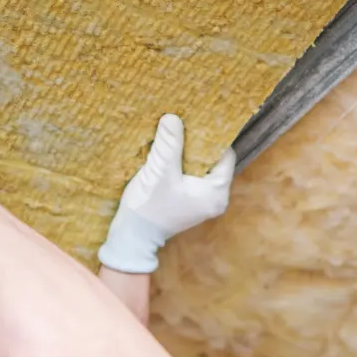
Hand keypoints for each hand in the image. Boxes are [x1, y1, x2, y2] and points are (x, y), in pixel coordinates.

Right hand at [98, 115, 236, 273]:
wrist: (132, 238)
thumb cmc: (149, 208)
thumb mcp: (160, 172)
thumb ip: (169, 144)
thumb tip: (173, 118)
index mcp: (217, 193)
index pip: (225, 155)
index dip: (211, 137)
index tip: (198, 120)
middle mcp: (216, 199)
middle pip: (213, 161)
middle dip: (198, 143)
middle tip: (185, 122)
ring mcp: (203, 202)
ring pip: (201, 168)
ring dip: (188, 153)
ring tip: (176, 133)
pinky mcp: (190, 203)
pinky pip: (192, 177)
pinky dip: (183, 165)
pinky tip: (170, 152)